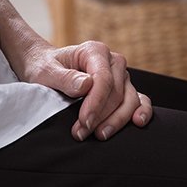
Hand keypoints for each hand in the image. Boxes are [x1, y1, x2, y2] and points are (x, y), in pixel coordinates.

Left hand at [18, 41, 152, 140]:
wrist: (46, 67)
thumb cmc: (45, 68)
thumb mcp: (45, 71)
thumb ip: (64, 77)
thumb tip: (87, 84)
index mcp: (95, 51)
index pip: (103, 79)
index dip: (95, 103)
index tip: (83, 122)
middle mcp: (113, 61)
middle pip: (116, 92)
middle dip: (100, 116)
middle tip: (81, 133)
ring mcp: (121, 75)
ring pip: (129, 100)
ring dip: (116, 120)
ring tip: (100, 135)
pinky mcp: (125, 88)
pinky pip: (139, 100)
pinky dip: (141, 111)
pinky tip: (138, 123)